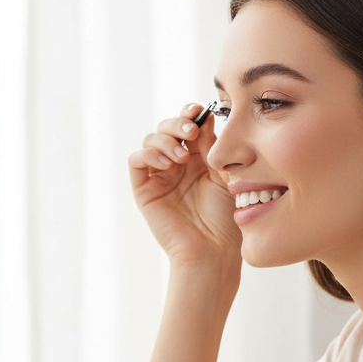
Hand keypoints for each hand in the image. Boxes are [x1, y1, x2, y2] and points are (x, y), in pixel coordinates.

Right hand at [128, 104, 240, 270]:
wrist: (214, 249)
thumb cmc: (226, 217)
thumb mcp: (223, 174)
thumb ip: (212, 146)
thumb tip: (204, 116)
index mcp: (199, 158)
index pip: (188, 126)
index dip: (190, 114)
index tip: (198, 112)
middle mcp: (177, 164)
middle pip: (167, 128)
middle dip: (176, 124)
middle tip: (190, 132)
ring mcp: (160, 176)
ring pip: (150, 140)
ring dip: (164, 140)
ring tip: (179, 157)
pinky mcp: (144, 190)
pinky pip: (136, 162)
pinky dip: (148, 155)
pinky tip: (166, 165)